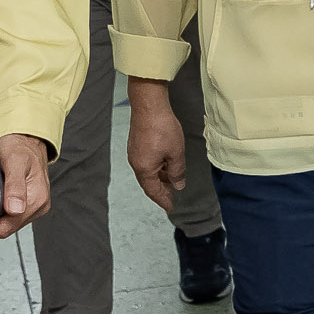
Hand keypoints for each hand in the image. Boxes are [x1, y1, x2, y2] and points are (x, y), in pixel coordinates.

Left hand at [0, 133, 51, 238]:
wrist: (27, 140)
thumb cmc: (20, 147)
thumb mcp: (15, 161)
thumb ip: (14, 186)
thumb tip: (15, 209)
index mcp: (36, 199)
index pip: (8, 226)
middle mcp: (37, 207)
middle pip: (5, 229)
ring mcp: (32, 207)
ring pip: (4, 225)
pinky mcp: (26, 206)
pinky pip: (7, 218)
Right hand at [126, 78, 186, 213]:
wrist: (148, 106)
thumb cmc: (163, 129)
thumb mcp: (176, 154)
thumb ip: (177, 172)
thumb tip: (178, 186)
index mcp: (144, 169)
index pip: (153, 191)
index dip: (163, 200)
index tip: (170, 207)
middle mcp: (136, 163)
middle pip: (149, 183)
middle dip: (161, 190)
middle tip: (173, 196)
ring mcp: (134, 153)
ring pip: (148, 172)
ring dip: (160, 178)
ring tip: (173, 180)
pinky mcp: (136, 144)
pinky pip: (147, 162)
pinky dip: (157, 168)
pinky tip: (166, 164)